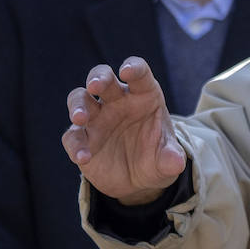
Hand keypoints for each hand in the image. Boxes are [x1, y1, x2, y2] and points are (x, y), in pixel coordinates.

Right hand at [63, 57, 184, 205]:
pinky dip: (76, 145)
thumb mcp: (168, 159)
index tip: (127, 72)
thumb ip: (171, 158)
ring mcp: (97, 118)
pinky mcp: (82, 138)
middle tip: (95, 86)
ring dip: (78, 106)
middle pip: (103, 77)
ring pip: (79, 99)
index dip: (133, 68)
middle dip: (98, 78)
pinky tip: (84, 157)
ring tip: (80, 118)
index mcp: (143, 94)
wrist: (138, 180)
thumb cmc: (156, 157)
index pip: (138, 73)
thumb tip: (176, 162)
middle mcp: (117, 101)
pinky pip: (73, 136)